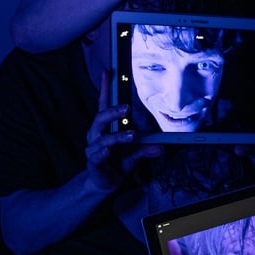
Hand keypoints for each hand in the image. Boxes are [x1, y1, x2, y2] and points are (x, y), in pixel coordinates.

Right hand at [85, 70, 163, 191]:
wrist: (106, 182)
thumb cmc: (119, 161)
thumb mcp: (135, 153)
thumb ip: (146, 149)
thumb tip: (161, 147)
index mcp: (105, 127)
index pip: (103, 104)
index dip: (105, 88)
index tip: (108, 72)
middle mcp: (96, 134)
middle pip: (100, 118)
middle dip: (112, 112)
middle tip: (127, 107)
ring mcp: (93, 148)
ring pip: (102, 138)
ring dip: (117, 136)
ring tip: (132, 136)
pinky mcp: (93, 162)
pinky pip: (96, 156)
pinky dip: (102, 153)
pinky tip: (108, 151)